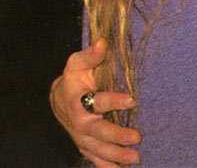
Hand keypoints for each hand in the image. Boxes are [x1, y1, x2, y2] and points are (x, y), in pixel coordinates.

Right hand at [49, 38, 140, 166]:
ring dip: (116, 155)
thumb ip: (90, 54)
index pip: (97, 101)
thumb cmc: (74, 78)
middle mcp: (79, 122)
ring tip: (135, 157)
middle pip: (98, 131)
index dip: (114, 101)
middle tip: (136, 137)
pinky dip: (107, 167)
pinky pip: (95, 159)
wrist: (59, 99)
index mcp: (78, 100)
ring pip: (98, 149)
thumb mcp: (77, 63)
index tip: (132, 99)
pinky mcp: (86, 146)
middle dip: (117, 136)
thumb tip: (103, 42)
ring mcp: (82, 137)